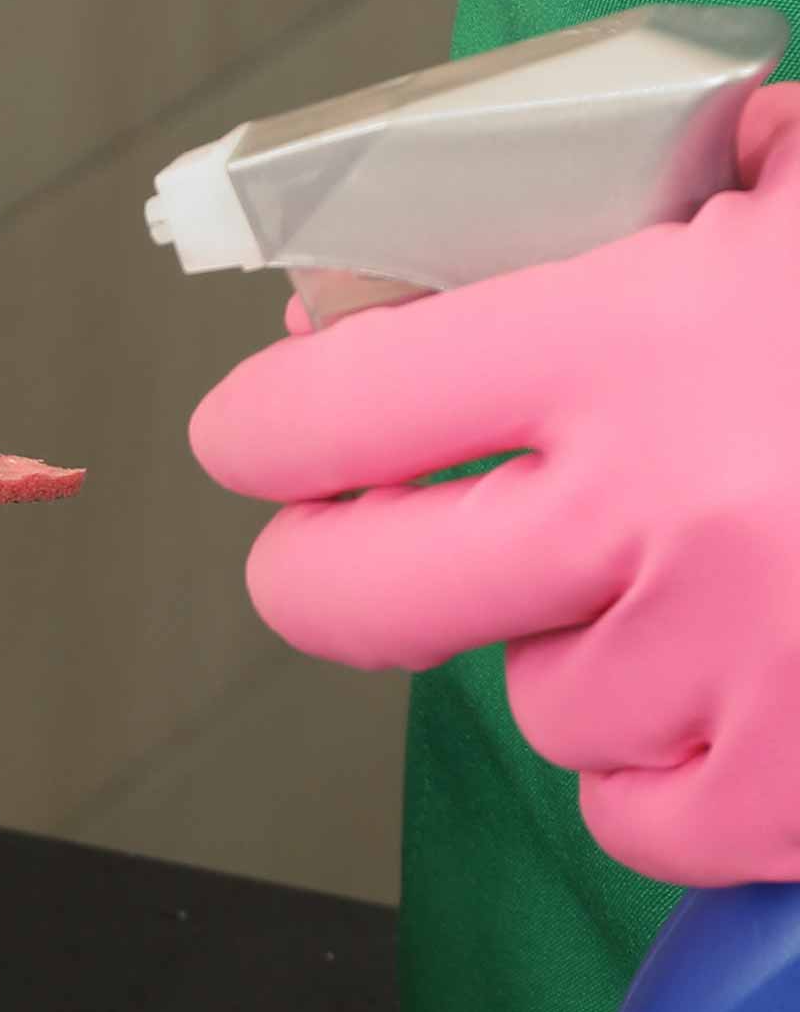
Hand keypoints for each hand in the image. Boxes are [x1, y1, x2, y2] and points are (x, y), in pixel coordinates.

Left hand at [189, 85, 799, 884]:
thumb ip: (663, 199)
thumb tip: (475, 238)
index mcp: (630, 340)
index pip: (323, 411)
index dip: (269, 430)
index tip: (264, 437)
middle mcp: (648, 519)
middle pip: (343, 596)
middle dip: (327, 567)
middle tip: (346, 542)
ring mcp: (722, 671)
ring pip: (523, 698)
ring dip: (569, 647)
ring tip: (695, 574)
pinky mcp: (789, 797)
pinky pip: (630, 812)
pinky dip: (663, 766)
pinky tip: (743, 683)